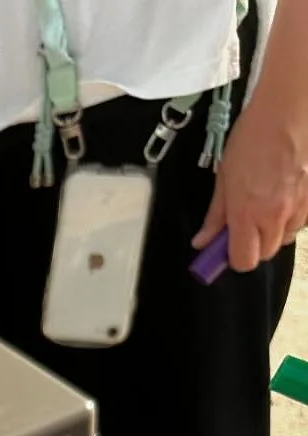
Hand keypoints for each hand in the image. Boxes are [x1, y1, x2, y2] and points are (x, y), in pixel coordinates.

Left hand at [194, 94, 307, 272]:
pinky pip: (302, 219)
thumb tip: (203, 241)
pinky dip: (293, 214)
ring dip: (275, 230)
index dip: (234, 257)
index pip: (244, 261)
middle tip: (245, 223)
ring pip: (286, 237)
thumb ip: (215, 215)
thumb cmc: (254, 136)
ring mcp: (300, 206)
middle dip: (253, 245)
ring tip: (268, 203)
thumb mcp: (224, 176)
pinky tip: (285, 193)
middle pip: (266, 253)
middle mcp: (276, 216)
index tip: (226, 246)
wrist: (289, 107)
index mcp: (248, 214)